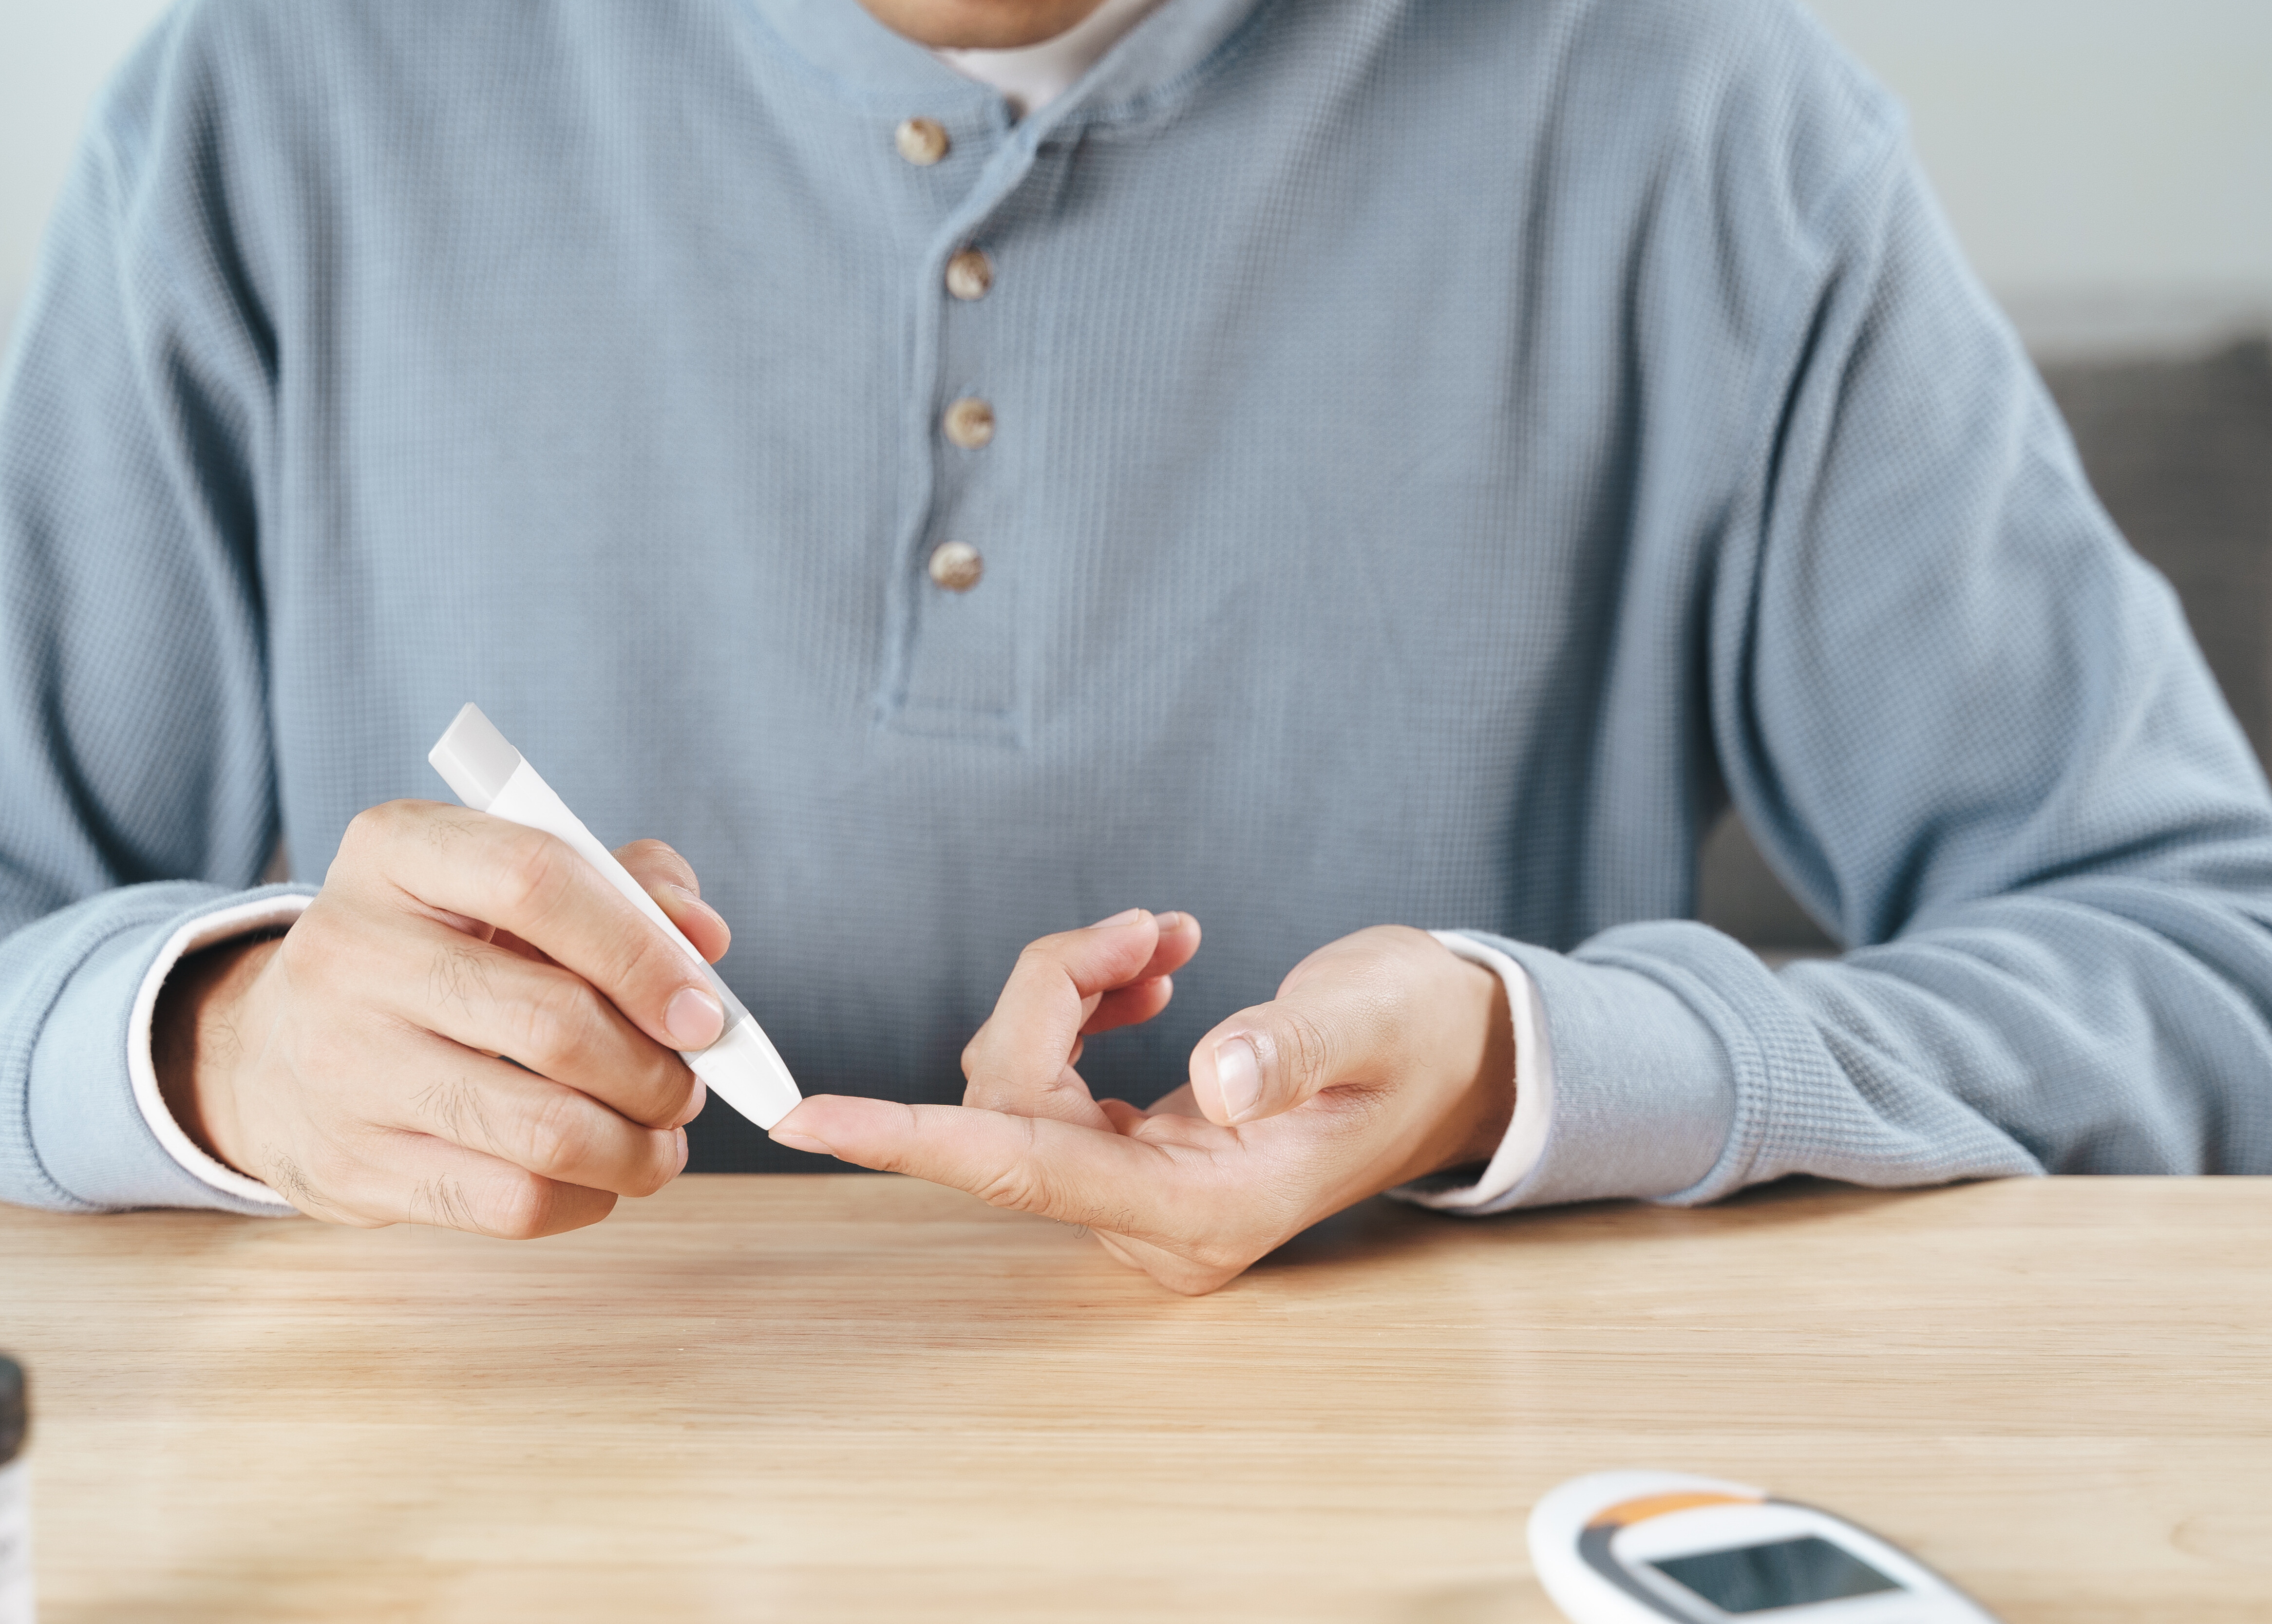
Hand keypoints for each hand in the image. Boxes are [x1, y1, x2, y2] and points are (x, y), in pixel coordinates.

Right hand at [156, 801, 731, 1237]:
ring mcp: (340, 1067)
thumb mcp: (505, 889)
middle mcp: (350, 951)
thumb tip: (704, 938)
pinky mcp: (347, 1168)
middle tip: (688, 1086)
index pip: (536, 878)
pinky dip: (584, 1199)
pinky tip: (595, 1176)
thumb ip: (621, 886)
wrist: (277, 1051)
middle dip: (656, 1070)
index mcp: (395, 852)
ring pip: (542, 1131)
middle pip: (552, 1021)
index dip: (642, 950)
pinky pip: (509, 1203)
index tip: (704, 1010)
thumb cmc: (435, 956)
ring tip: (659, 1138)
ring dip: (636, 1147)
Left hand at [769, 913, 1513, 1294]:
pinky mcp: (1134, 1153)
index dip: (908, 1138)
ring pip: (1021, 1082)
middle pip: (1014, 1104)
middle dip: (1053, 992)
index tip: (809, 1118)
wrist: (1462, 1058)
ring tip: (1159, 937)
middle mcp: (1158, 1220)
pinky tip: (1142, 972)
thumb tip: (1207, 1076)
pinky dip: (1081, 1008)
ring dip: (1070, 989)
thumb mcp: (1375, 1023)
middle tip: (1146, 927)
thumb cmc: (1425, 1038)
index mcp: (1208, 1211)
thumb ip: (1291, 1050)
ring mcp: (1141, 1193)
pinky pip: (1048, 1080)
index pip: (1021, 1172)